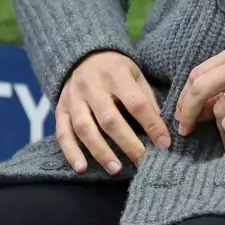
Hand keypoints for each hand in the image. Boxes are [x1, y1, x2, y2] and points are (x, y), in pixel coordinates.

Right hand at [56, 50, 169, 174]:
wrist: (82, 55)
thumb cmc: (115, 69)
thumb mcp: (134, 73)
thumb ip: (146, 97)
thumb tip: (160, 127)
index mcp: (115, 74)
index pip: (136, 103)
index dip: (152, 124)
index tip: (164, 143)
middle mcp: (92, 86)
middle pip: (109, 119)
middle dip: (128, 143)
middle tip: (143, 161)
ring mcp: (73, 99)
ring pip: (84, 128)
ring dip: (100, 151)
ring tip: (116, 169)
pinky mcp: (60, 109)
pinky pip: (62, 134)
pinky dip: (71, 153)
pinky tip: (82, 168)